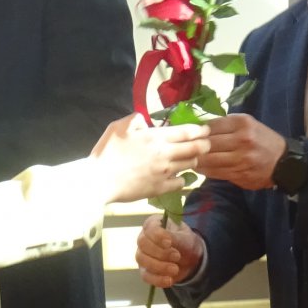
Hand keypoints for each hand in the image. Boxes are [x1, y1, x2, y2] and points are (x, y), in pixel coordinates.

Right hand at [91, 115, 209, 202]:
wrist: (100, 180)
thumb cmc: (107, 151)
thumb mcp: (118, 126)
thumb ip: (135, 119)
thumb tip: (145, 119)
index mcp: (156, 137)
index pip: (187, 132)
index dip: (200, 130)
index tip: (206, 129)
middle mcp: (165, 154)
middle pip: (196, 148)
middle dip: (205, 144)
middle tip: (207, 143)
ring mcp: (165, 172)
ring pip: (191, 165)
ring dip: (194, 160)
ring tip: (193, 158)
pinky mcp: (161, 188)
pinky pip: (180, 183)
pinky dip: (182, 178)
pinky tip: (178, 176)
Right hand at [136, 214, 203, 287]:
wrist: (190, 260)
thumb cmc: (186, 243)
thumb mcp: (185, 238)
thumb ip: (175, 238)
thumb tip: (167, 239)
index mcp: (154, 224)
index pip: (149, 228)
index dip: (158, 236)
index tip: (169, 243)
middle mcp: (144, 238)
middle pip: (142, 244)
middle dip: (160, 252)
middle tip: (177, 256)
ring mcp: (142, 255)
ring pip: (142, 260)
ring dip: (159, 266)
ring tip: (175, 269)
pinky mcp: (145, 270)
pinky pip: (146, 276)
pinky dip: (157, 279)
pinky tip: (169, 280)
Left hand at [195, 114, 285, 190]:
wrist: (283, 162)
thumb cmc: (261, 139)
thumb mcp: (246, 124)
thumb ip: (224, 125)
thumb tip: (197, 127)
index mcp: (242, 123)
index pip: (210, 126)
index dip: (196, 132)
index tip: (186, 134)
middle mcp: (241, 140)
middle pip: (207, 144)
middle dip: (192, 147)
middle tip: (181, 149)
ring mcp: (241, 159)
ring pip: (209, 160)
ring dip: (196, 161)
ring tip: (187, 159)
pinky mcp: (240, 174)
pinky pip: (216, 173)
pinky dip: (205, 171)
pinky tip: (199, 168)